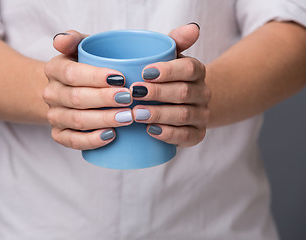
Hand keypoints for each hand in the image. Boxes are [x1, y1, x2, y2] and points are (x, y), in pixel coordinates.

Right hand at [43, 31, 132, 149]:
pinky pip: (73, 141)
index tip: (121, 78)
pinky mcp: (59, 134)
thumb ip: (74, 39)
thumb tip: (62, 39)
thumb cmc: (83, 67)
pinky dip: (93, 140)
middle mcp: (50, 94)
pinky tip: (112, 135)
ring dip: (104, 120)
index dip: (96, 77)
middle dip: (105, 99)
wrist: (67, 90)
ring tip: (128, 117)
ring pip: (78, 121)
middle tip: (129, 98)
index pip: (72, 73)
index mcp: (54, 69)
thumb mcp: (79, 48)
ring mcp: (54, 116)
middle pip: (77, 99)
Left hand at [131, 24, 210, 146]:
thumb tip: (193, 28)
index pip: (189, 69)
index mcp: (197, 71)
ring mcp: (202, 115)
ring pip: (183, 115)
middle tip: (134, 93)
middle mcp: (203, 93)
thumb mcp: (171, 57)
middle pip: (183, 92)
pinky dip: (168, 134)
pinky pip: (186, 136)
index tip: (144, 72)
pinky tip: (150, 130)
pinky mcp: (197, 134)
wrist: (182, 103)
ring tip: (136, 113)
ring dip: (159, 114)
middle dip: (157, 93)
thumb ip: (177, 41)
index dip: (168, 71)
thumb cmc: (168, 78)